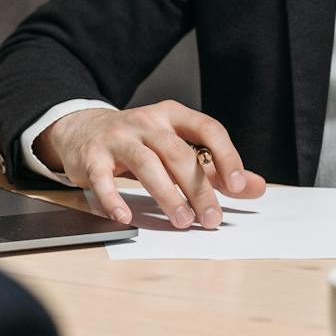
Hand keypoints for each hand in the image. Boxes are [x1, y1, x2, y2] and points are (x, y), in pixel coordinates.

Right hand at [37, 101, 267, 228]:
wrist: (80, 129)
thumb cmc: (137, 141)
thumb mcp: (176, 146)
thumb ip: (215, 168)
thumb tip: (255, 187)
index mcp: (172, 116)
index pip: (207, 129)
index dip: (225, 156)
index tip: (236, 186)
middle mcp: (146, 122)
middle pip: (178, 154)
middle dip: (198, 189)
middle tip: (211, 218)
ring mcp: (118, 137)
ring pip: (147, 164)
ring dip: (167, 195)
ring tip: (182, 220)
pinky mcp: (92, 156)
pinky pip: (103, 179)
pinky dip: (114, 199)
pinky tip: (125, 217)